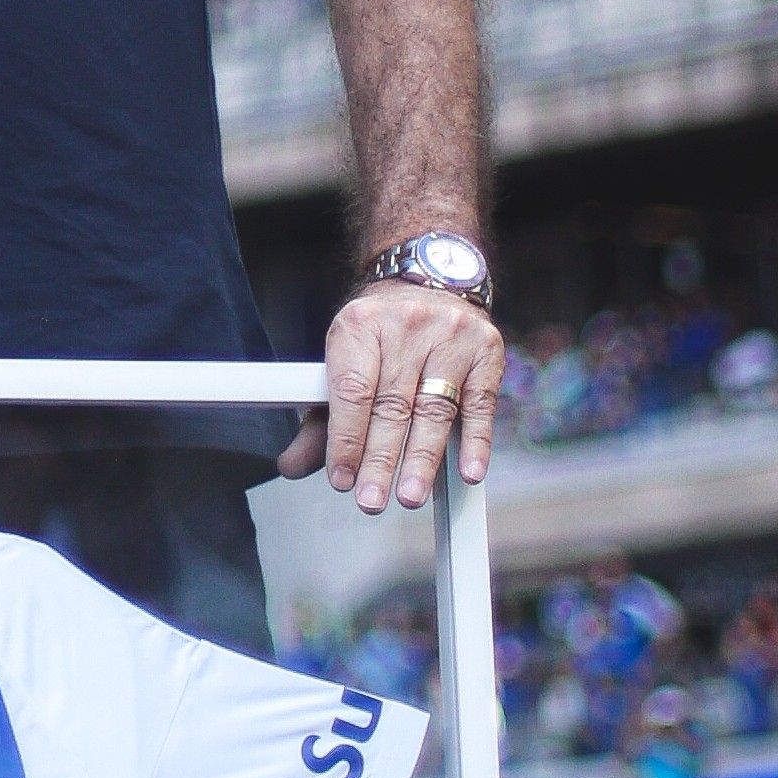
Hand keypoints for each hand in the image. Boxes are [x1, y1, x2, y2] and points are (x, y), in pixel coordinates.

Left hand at [279, 279, 504, 510]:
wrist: (429, 278)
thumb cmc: (381, 333)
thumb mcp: (343, 362)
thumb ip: (319, 419)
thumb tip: (292, 466)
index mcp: (359, 325)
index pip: (352, 391)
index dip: (346, 439)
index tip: (342, 478)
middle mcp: (406, 325)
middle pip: (392, 405)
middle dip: (380, 458)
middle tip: (370, 499)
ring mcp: (450, 335)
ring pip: (435, 408)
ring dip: (422, 458)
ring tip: (409, 495)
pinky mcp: (486, 350)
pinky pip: (480, 403)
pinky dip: (475, 442)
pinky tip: (466, 472)